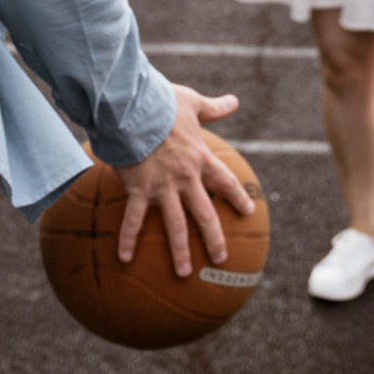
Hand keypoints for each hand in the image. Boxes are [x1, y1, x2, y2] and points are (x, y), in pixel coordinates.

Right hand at [114, 85, 253, 276]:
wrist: (133, 107)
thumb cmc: (162, 102)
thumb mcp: (192, 103)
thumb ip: (214, 107)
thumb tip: (234, 101)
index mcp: (200, 158)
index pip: (225, 181)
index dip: (237, 197)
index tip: (248, 211)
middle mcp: (185, 177)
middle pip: (205, 213)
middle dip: (214, 238)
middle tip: (221, 258)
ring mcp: (162, 187)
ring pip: (175, 225)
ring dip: (180, 250)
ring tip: (184, 273)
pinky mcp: (139, 189)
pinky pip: (133, 219)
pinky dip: (128, 239)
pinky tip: (125, 259)